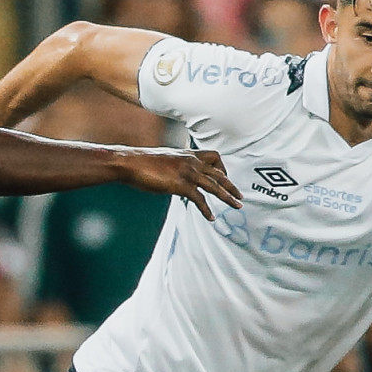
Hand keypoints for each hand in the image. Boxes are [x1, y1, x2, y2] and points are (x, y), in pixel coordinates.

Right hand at [116, 148, 239, 219]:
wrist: (131, 163)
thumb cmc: (143, 162)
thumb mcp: (165, 160)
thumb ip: (176, 165)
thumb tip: (177, 174)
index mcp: (188, 154)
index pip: (214, 157)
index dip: (223, 168)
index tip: (225, 178)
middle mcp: (191, 162)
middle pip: (219, 173)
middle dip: (232, 186)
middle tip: (240, 196)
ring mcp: (187, 173)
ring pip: (215, 186)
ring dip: (227, 197)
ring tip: (236, 206)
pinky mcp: (180, 184)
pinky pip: (199, 199)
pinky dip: (206, 210)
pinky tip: (211, 218)